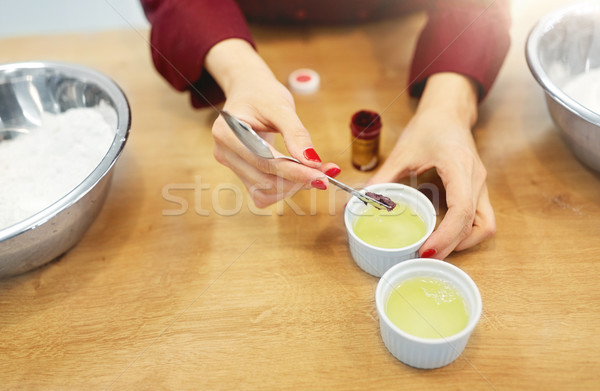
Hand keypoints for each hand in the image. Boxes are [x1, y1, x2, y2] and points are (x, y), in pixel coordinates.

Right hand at [205, 39, 339, 206]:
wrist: (249, 91)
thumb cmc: (262, 94)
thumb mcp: (281, 106)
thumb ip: (296, 134)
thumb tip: (312, 161)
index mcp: (228, 132)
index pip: (265, 161)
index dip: (295, 171)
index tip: (322, 175)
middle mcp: (225, 152)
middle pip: (265, 180)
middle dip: (297, 179)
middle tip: (324, 171)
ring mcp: (230, 164)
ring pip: (264, 192)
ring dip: (291, 187)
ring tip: (311, 172)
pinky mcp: (240, 173)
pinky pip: (262, 193)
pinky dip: (282, 189)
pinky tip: (296, 176)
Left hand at [368, 73, 495, 258]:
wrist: (448, 111)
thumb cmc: (429, 126)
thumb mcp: (402, 152)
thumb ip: (383, 178)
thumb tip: (360, 202)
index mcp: (459, 167)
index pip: (462, 210)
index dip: (446, 236)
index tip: (425, 250)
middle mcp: (476, 179)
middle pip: (477, 224)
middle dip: (453, 246)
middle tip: (425, 256)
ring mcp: (481, 185)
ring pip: (485, 225)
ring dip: (464, 242)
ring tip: (436, 249)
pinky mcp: (478, 189)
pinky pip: (481, 219)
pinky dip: (465, 233)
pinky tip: (444, 236)